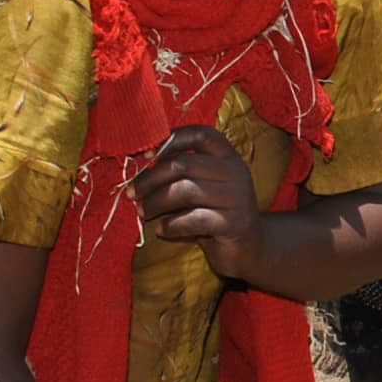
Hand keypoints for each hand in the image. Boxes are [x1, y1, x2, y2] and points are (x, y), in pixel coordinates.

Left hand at [131, 125, 265, 276]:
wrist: (250, 247)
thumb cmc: (216, 212)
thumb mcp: (204, 185)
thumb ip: (183, 170)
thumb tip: (142, 163)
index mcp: (227, 156)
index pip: (199, 134)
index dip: (170, 140)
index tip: (146, 156)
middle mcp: (235, 171)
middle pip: (184, 164)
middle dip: (151, 178)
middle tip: (131, 193)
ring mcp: (236, 197)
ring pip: (185, 191)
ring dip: (155, 202)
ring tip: (142, 212)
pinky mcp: (233, 224)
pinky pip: (193, 220)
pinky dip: (170, 225)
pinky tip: (161, 230)